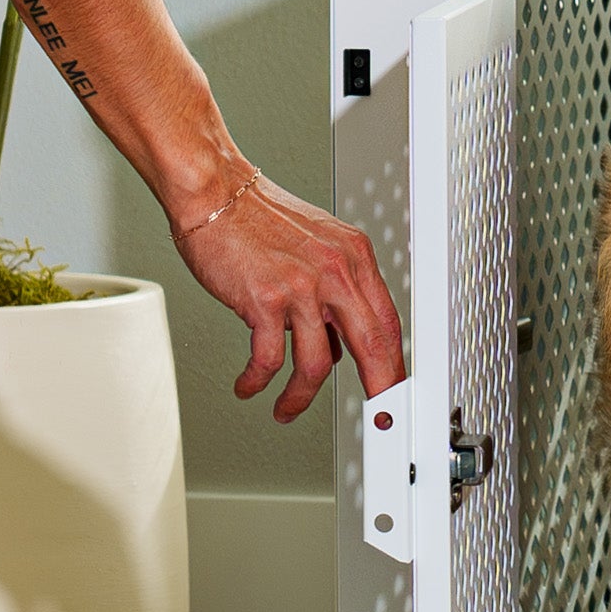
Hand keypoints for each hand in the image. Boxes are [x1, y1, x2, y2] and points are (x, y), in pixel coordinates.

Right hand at [171, 166, 403, 414]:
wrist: (215, 192)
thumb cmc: (259, 218)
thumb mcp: (319, 245)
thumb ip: (336, 291)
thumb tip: (340, 342)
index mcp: (354, 257)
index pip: (389, 323)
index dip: (396, 364)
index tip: (396, 392)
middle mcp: (335, 270)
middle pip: (372, 345)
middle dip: (379, 389)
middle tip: (379, 419)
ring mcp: (301, 286)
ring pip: (318, 363)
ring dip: (300, 397)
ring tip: (286, 409)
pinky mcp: (264, 299)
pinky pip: (269, 358)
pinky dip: (258, 381)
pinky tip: (250, 385)